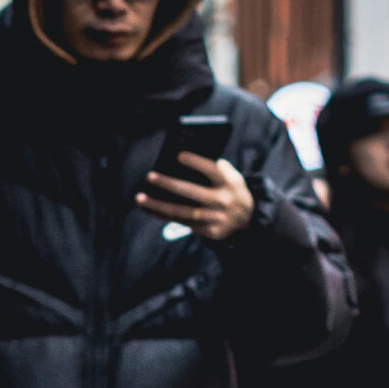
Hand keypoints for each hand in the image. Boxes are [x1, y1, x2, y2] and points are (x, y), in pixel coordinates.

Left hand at [138, 153, 253, 241]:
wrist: (248, 223)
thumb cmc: (232, 192)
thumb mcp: (233, 178)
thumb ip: (217, 168)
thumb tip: (185, 161)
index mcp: (229, 183)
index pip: (212, 170)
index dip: (196, 163)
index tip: (178, 155)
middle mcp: (222, 201)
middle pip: (191, 192)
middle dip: (169, 184)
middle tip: (150, 176)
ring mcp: (215, 219)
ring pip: (182, 212)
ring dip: (158, 205)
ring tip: (140, 197)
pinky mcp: (209, 232)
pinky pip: (182, 223)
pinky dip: (163, 216)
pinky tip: (149, 209)